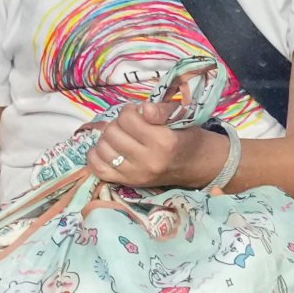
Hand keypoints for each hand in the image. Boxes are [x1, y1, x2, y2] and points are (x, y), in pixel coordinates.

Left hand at [81, 96, 215, 192]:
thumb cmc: (186, 136)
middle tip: (128, 125)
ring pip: (103, 149)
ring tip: (119, 137)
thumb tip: (141, 109)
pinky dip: (97, 156)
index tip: (138, 113)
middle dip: (117, 123)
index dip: (130, 110)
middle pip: (112, 133)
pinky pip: (99, 169)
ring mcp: (136, 174)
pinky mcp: (128, 183)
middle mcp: (148, 160)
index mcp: (163, 141)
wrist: (196, 165)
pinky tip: (107, 149)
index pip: (128, 118)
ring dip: (107, 138)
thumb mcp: (179, 116)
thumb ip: (160, 110)